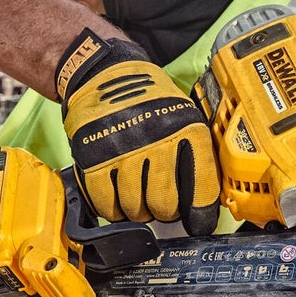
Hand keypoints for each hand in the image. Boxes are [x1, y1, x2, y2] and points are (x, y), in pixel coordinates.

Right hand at [56, 28, 220, 232]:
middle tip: (161, 204)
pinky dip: (113, 209)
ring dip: (138, 211)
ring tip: (138, 198)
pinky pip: (106, 203)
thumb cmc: (150, 101)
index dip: (201, 214)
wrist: (105, 74)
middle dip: (165, 211)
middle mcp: (156, 141)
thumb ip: (196, 153)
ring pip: (134, 208)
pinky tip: (117, 199)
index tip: (197, 222)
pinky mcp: (92, 158)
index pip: (201, 189)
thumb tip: (204, 202)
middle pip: (165, 205)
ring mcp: (122, 150)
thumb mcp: (184, 115)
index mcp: (187, 130)